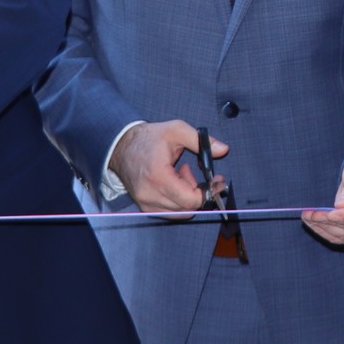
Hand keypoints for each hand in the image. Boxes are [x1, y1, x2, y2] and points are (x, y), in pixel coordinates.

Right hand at [112, 120, 227, 216]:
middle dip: (199, 192)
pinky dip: (178, 201)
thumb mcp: (176, 130)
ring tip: (182, 175)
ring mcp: (146, 203)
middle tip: (197, 174)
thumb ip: (200, 140)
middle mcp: (150, 194)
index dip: (207, 192)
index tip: (214, 181)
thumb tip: (223, 149)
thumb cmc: (147, 138)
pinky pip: (169, 212)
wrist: (121, 146)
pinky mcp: (145, 207)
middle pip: (187, 208)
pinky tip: (174, 183)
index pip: (190, 199)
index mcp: (158, 176)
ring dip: (188, 196)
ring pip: (180, 212)